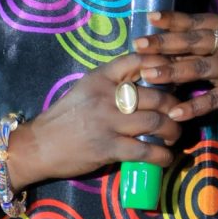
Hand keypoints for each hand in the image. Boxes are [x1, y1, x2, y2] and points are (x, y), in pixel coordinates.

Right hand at [27, 53, 181, 179]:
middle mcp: (106, 95)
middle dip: (174, 106)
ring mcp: (107, 122)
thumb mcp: (86, 89)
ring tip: (174, 136)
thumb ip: (113, 83)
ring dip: (172, 131)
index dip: (162, 64)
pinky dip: (161, 155)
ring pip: (155, 121)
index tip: (175, 73)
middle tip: (179, 113)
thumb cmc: (64, 117)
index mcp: (100, 77)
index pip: (137, 61)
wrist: (38, 146)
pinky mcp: (108, 147)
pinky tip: (165, 157)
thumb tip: (147, 82)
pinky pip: (145, 150)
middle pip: (155, 95)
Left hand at [133, 12, 217, 136]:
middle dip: (164, 43)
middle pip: (195, 40)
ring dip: (172, 71)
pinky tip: (175, 112)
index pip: (198, 20)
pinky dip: (193, 106)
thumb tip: (165, 48)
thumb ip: (206, 49)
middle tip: (139, 46)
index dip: (173, 20)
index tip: (149, 18)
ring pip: (201, 67)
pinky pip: (215, 98)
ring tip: (148, 75)